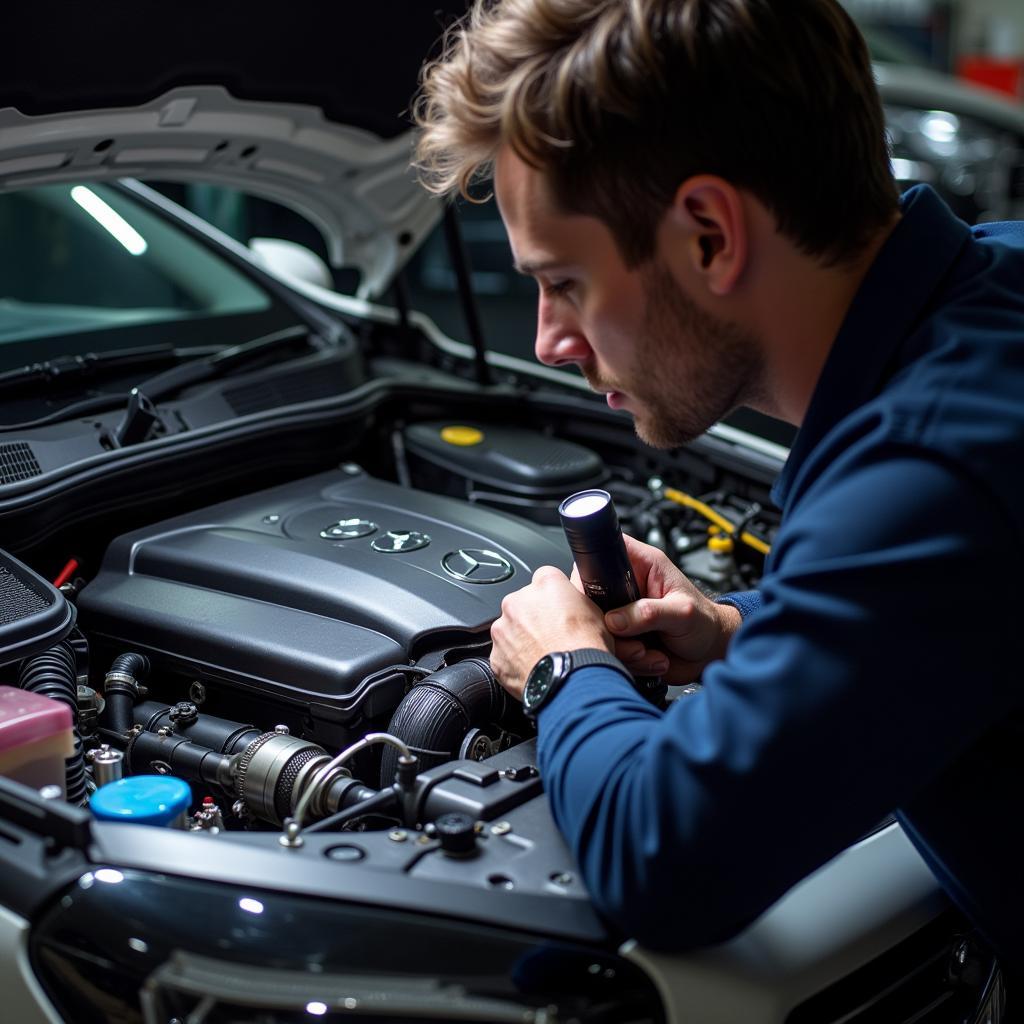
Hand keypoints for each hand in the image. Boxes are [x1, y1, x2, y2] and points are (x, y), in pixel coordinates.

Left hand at [490, 565, 611, 699]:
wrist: (572, 682)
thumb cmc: (586, 647)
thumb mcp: (595, 610)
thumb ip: (578, 592)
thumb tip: (577, 583)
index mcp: (544, 584)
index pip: (545, 578)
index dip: (554, 595)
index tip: (560, 609)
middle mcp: (518, 601)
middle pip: (523, 603)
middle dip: (534, 617)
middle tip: (554, 636)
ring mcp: (503, 629)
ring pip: (511, 629)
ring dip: (523, 639)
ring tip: (544, 654)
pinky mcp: (496, 655)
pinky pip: (504, 655)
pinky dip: (515, 661)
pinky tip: (534, 667)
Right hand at [595, 534, 740, 682]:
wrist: (710, 652)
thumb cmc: (705, 623)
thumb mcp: (682, 613)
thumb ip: (650, 613)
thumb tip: (615, 620)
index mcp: (642, 565)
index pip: (604, 550)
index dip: (592, 566)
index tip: (596, 593)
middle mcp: (627, 588)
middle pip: (589, 594)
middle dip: (603, 621)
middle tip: (628, 636)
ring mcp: (621, 614)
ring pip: (596, 627)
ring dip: (620, 646)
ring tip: (647, 651)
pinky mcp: (621, 637)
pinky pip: (609, 648)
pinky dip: (627, 659)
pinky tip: (651, 658)